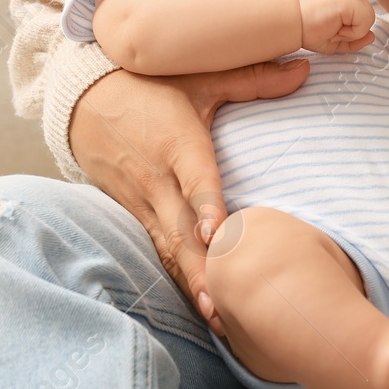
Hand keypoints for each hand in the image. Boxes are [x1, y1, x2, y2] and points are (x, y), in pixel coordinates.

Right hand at [68, 62, 310, 333]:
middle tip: (224, 303)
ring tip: (217, 319)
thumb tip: (306, 68)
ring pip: (168, 248)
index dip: (204, 206)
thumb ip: (254, 78)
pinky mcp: (136, 213)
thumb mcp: (200, 76)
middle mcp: (156, 179)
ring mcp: (142, 202)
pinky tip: (201, 305)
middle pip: (180, 229)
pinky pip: (159, 249)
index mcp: (175, 143)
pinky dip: (178, 276)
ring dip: (191, 282)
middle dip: (201, 268)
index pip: (193, 178)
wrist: (83, 98)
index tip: (216, 233)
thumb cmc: (149, 85)